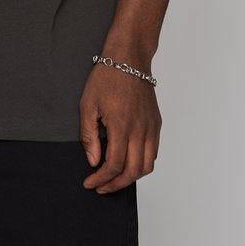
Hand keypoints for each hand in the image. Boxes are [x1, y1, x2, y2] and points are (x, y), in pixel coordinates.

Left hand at [79, 63, 160, 193]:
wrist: (129, 58)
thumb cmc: (106, 77)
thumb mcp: (87, 104)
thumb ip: (89, 135)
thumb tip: (93, 161)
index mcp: (122, 126)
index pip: (114, 165)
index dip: (101, 179)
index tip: (90, 183)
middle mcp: (140, 130)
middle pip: (133, 172)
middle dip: (116, 185)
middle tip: (101, 187)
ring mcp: (151, 128)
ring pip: (147, 166)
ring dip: (131, 178)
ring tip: (114, 179)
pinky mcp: (157, 124)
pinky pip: (154, 153)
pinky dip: (142, 164)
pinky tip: (128, 163)